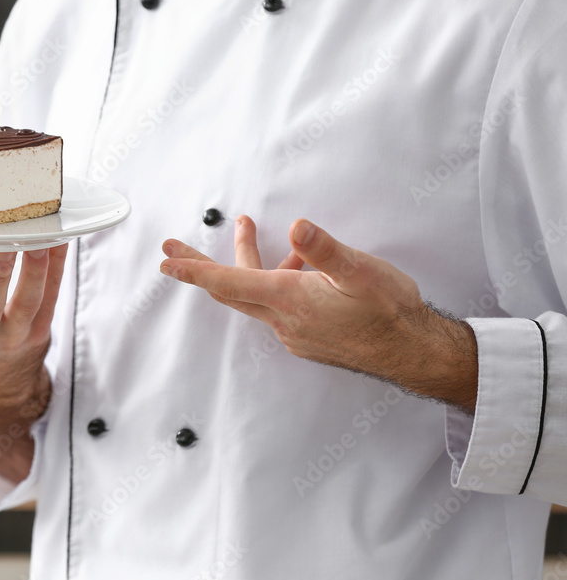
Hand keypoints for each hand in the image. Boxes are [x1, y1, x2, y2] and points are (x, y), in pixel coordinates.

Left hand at [159, 216, 477, 409]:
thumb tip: (298, 226)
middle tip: (173, 248)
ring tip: (249, 227)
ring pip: (253, 294)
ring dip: (246, 263)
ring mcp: (292, 330)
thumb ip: (326, 250)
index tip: (166, 260)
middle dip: (199, 266)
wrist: (412, 352)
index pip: (228, 282)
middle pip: (228, 289)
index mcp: (288, 299)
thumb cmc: (390, 311)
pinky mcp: (305, 335)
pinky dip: (273, 280)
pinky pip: (275, 305)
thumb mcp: (361, 272)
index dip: (194, 270)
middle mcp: (282, 319)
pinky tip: (296, 265)